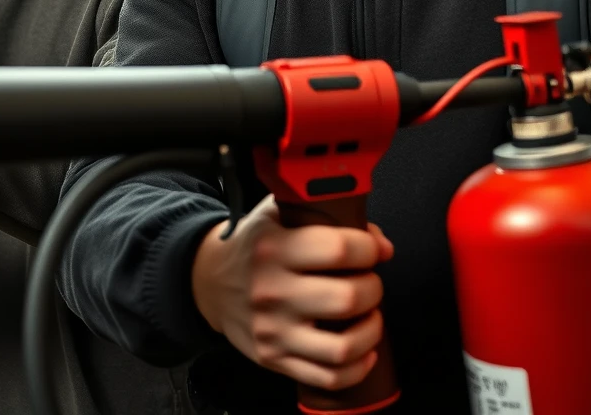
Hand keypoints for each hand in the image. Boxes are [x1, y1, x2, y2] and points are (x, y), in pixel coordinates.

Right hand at [191, 194, 392, 392]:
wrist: (209, 281)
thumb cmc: (253, 245)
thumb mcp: (278, 214)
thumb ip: (324, 213)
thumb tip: (381, 243)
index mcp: (274, 248)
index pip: (338, 248)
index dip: (369, 248)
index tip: (374, 249)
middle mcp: (272, 290)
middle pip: (347, 298)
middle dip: (373, 288)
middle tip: (369, 281)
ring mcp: (273, 330)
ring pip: (342, 347)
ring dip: (371, 330)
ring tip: (370, 315)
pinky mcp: (273, 358)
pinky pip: (328, 377)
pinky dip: (357, 367)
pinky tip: (363, 350)